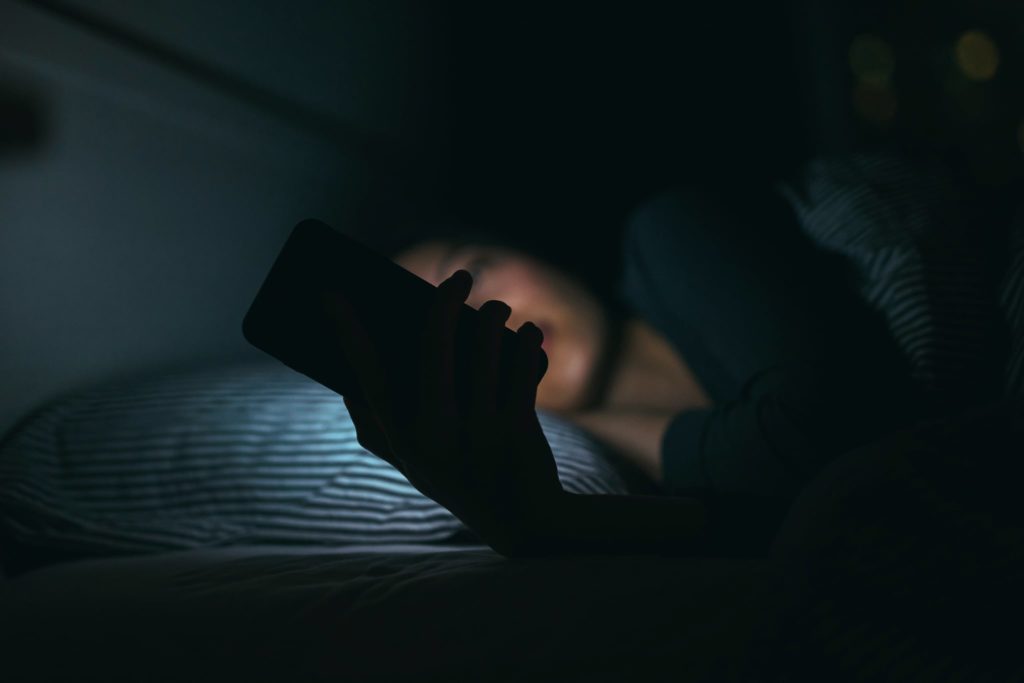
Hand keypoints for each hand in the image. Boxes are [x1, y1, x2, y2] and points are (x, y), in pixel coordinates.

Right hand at [323, 269, 564, 554]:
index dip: (348, 335)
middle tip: (460, 277)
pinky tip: (528, 333)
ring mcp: (477, 436)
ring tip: (497, 308)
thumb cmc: (464, 481)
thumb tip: (348, 387)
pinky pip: (522, 371)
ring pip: (484, 354)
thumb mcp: (414, 466)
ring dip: (493, 318)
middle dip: (444, 305)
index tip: (331, 295)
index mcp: (403, 442)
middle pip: (432, 353)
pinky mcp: (517, 432)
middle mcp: (436, 439)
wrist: (527, 523)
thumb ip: (378, 433)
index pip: (367, 379)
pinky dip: (526, 345)